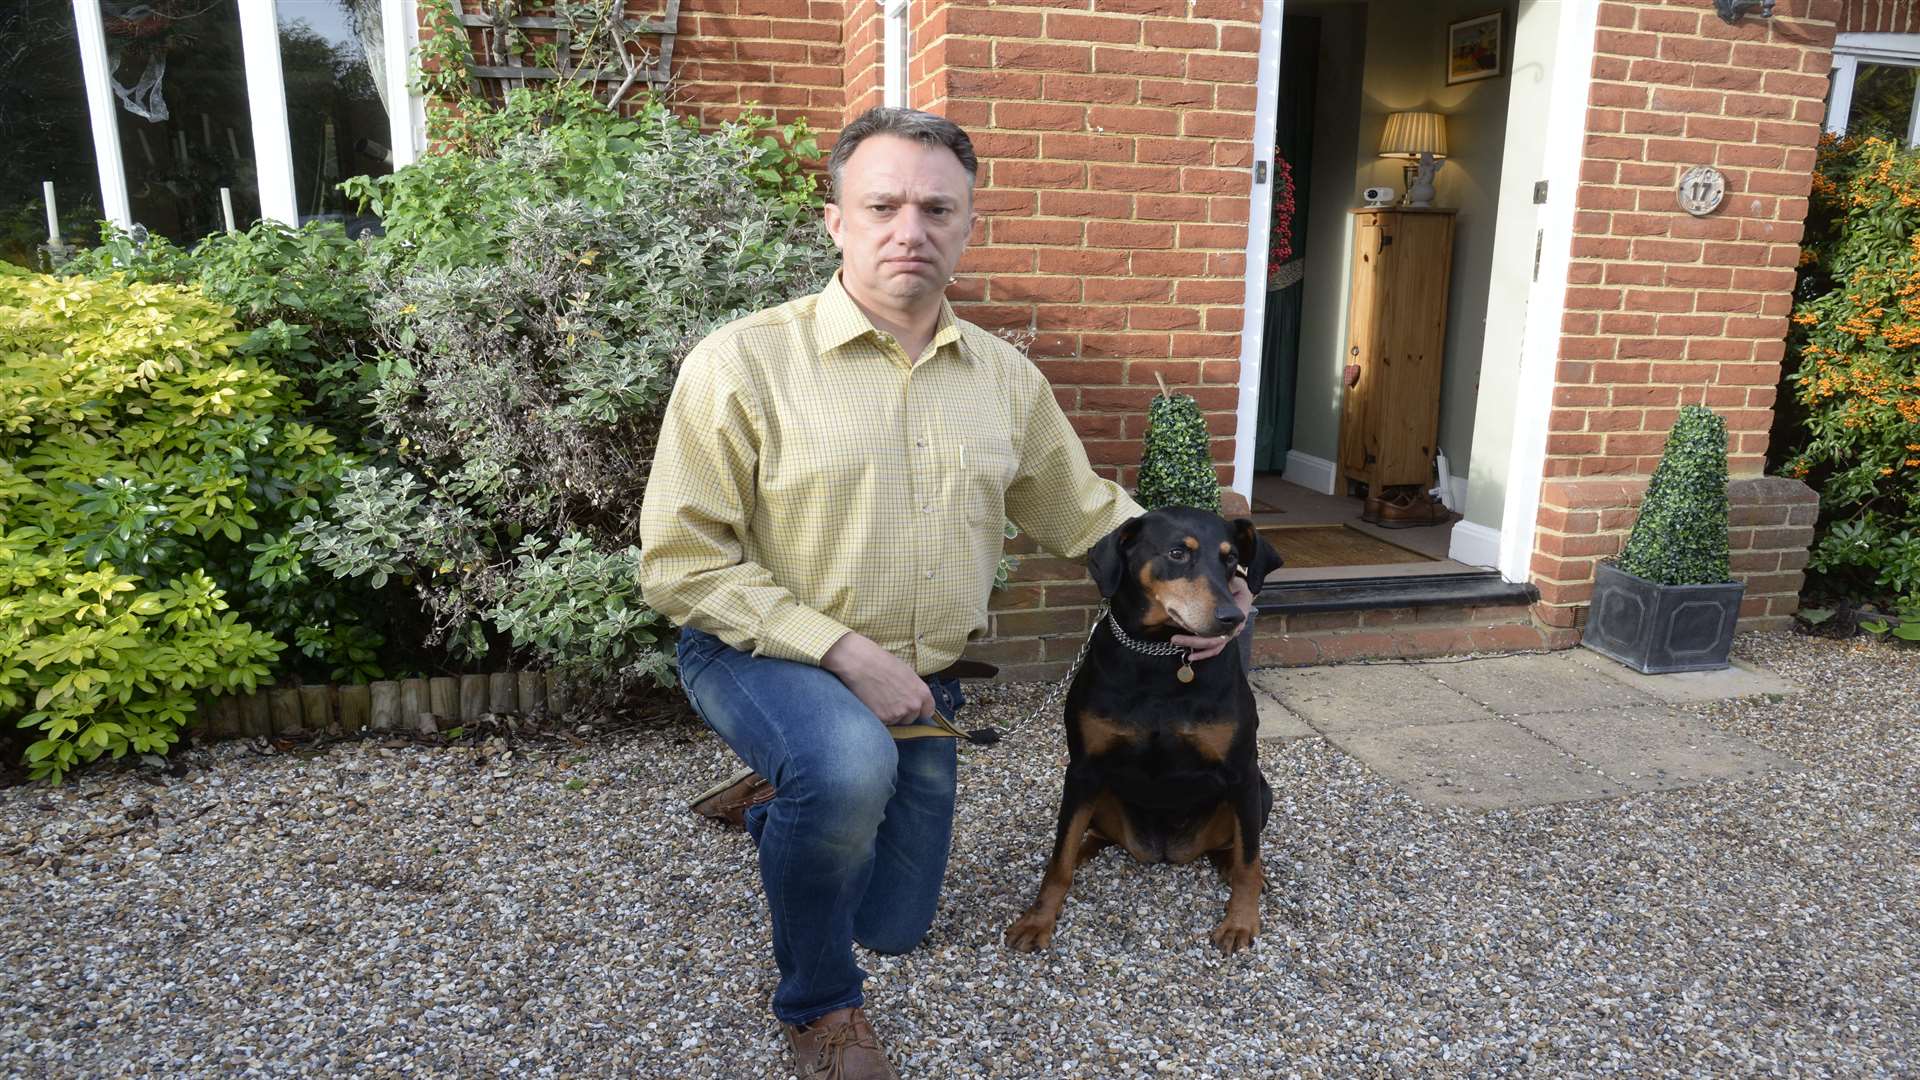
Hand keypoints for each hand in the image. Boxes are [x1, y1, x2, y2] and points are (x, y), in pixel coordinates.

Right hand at [821, 632, 935, 724]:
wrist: (860, 662)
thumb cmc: (881, 662)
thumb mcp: (906, 672)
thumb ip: (913, 689)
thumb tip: (912, 698)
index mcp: (922, 692)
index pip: (928, 711)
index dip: (919, 710)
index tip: (912, 708)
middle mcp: (912, 705)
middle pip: (910, 718)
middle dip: (902, 713)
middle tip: (889, 699)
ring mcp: (897, 713)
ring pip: (895, 721)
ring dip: (888, 714)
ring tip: (878, 698)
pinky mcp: (882, 718)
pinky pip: (882, 723)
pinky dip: (877, 716)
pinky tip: (871, 702)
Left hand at [1170, 575, 1254, 662]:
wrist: (1241, 589)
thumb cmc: (1237, 585)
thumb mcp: (1235, 583)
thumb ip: (1227, 587)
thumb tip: (1211, 588)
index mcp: (1238, 617)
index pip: (1223, 631)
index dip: (1205, 635)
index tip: (1187, 629)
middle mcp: (1234, 629)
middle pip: (1214, 641)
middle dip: (1193, 641)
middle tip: (1175, 638)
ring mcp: (1228, 634)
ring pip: (1213, 647)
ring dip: (1195, 649)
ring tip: (1178, 644)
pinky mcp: (1221, 635)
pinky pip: (1213, 648)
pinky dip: (1202, 653)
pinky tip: (1190, 655)